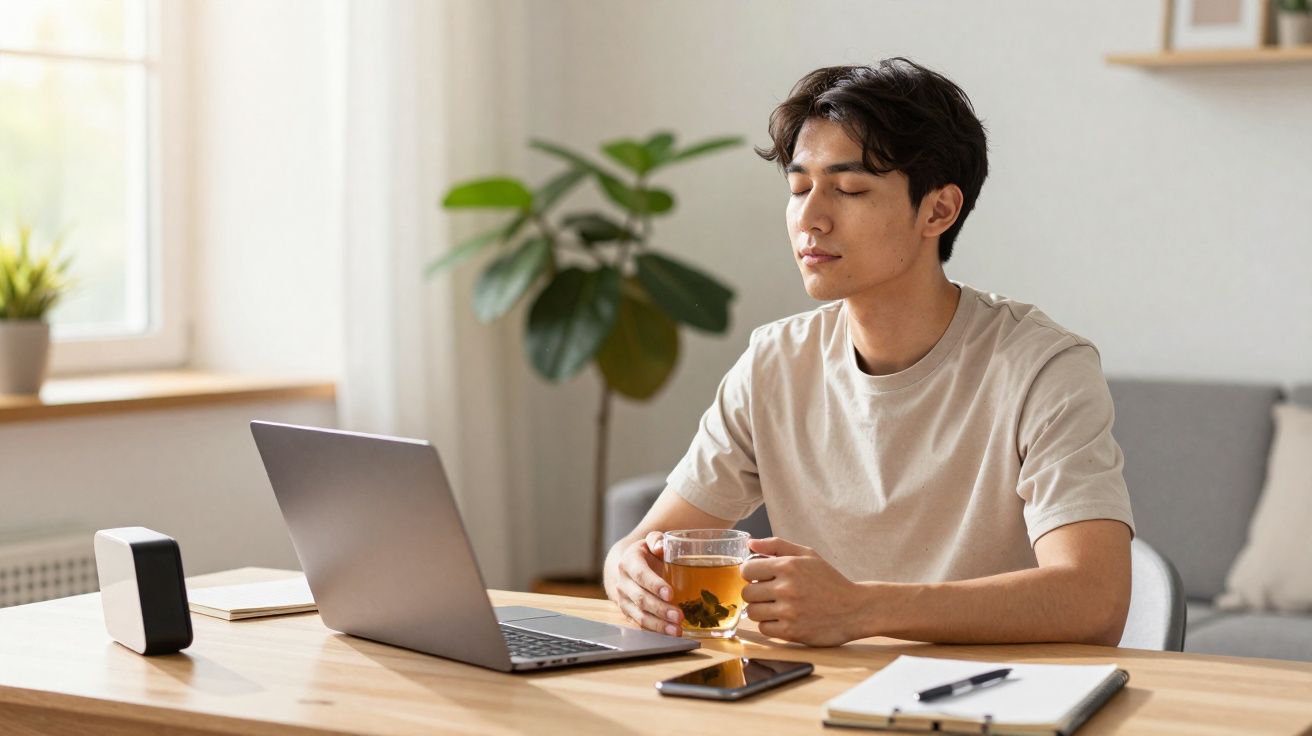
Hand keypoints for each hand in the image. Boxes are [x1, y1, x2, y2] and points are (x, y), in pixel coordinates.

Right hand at [604, 532, 682, 636]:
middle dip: (660, 609)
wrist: (626, 568)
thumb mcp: (650, 541)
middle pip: (640, 598)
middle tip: (679, 616)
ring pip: (639, 615)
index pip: (640, 574)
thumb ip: (657, 540)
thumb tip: (661, 547)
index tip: (670, 593)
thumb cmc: (645, 554)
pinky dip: (655, 630)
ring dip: (659, 624)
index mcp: (629, 561)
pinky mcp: (627, 612)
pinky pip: (640, 624)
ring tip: (677, 630)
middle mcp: (623, 581)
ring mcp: (624, 599)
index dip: (654, 584)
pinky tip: (670, 633)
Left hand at [741, 537, 868, 646]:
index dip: (751, 573)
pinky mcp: (791, 632)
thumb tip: (750, 543)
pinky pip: (763, 628)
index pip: (746, 570)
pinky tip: (784, 619)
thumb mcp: (808, 555)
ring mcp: (788, 611)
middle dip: (756, 593)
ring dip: (761, 610)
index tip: (760, 577)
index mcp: (788, 565)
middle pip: (747, 592)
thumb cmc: (829, 581)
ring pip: (752, 612)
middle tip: (770, 594)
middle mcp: (786, 588)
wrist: (855, 609)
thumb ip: (777, 546)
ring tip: (777, 607)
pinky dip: (771, 625)